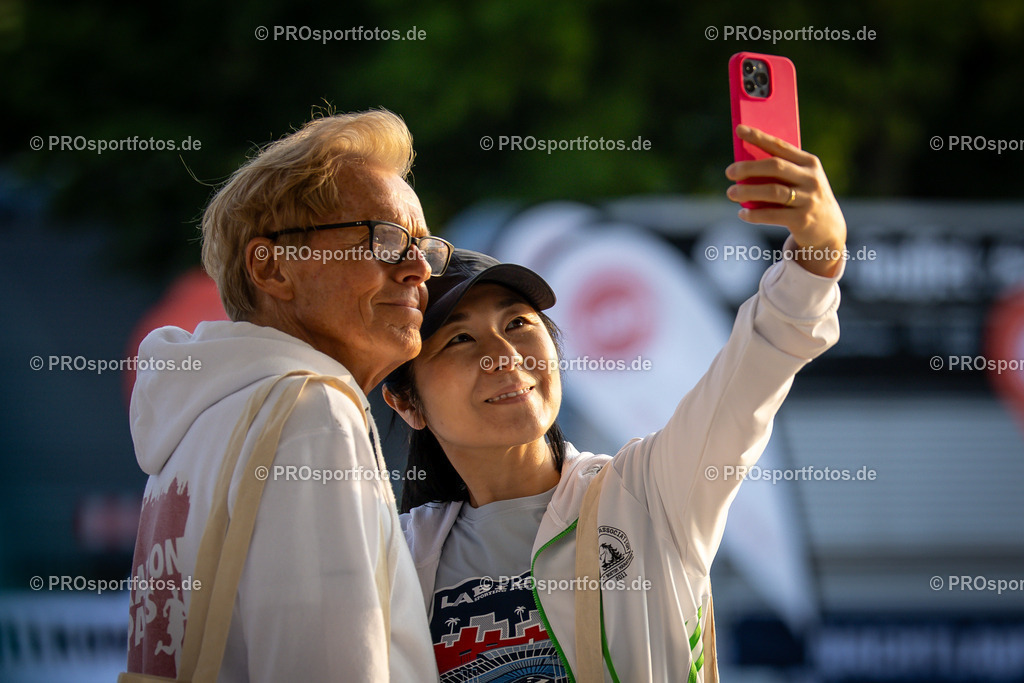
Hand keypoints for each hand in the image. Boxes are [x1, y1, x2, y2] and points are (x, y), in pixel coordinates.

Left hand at [725, 125, 846, 276]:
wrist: (828, 229)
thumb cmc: (804, 197)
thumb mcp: (800, 179)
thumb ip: (780, 170)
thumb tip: (743, 163)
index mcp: (809, 162)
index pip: (780, 146)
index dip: (759, 137)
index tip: (739, 130)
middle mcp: (811, 178)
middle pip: (775, 167)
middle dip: (749, 167)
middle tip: (729, 172)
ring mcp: (808, 199)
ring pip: (773, 191)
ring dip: (748, 192)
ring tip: (731, 193)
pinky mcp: (803, 220)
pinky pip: (773, 215)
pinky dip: (754, 214)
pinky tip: (743, 214)